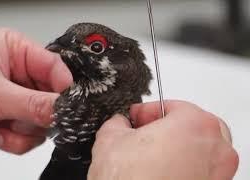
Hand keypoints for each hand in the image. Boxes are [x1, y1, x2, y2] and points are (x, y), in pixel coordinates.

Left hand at [0, 29, 71, 162]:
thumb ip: (32, 103)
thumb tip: (63, 107)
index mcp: (13, 50)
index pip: (53, 65)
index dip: (63, 86)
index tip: (67, 103)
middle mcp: (16, 74)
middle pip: (52, 95)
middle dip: (38, 112)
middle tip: (24, 117)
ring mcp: (15, 99)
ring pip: (44, 118)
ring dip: (24, 128)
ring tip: (2, 123)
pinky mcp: (12, 120)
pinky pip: (31, 135)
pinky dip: (16, 140)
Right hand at [88, 100, 238, 179]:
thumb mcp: (110, 138)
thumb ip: (118, 122)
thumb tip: (119, 124)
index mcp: (195, 125)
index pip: (172, 106)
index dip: (147, 111)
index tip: (136, 118)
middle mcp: (215, 149)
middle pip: (192, 125)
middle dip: (166, 127)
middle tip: (144, 133)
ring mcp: (217, 174)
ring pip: (198, 149)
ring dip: (176, 147)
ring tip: (150, 155)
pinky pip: (199, 171)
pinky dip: (182, 168)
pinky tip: (159, 172)